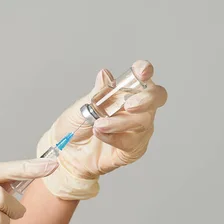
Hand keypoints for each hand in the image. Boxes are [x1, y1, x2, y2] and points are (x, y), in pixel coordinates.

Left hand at [39, 60, 167, 199]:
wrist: (67, 152)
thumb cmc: (75, 127)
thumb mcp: (82, 107)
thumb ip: (97, 93)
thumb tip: (105, 75)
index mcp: (125, 91)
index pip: (142, 77)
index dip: (145, 70)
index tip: (142, 72)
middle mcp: (137, 107)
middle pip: (157, 97)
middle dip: (146, 99)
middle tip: (129, 105)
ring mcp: (138, 128)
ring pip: (143, 121)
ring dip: (119, 123)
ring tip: (98, 125)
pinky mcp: (135, 147)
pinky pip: (132, 141)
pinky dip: (114, 137)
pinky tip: (100, 135)